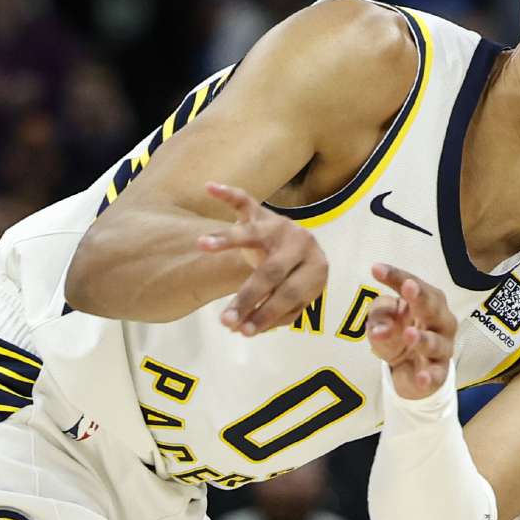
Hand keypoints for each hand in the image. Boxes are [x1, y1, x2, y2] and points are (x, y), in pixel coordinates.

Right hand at [197, 182, 328, 335]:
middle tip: (224, 321)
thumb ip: (275, 314)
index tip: (242, 332)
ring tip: (202, 244)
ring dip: (227, 239)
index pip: (290, 294)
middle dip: (247, 298)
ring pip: (254, 233)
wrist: (298, 248)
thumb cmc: (293, 280)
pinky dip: (227, 194)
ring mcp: (281, 225)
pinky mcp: (262, 212)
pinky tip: (210, 187)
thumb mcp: (294, 298)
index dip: (266, 315)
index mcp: (316, 268)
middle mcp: (302, 243)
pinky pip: (244, 200)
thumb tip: (242, 329)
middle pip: (272, 272)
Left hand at [367, 264, 456, 398]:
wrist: (413, 369)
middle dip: (421, 297)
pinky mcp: (439, 372)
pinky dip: (429, 377)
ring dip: (423, 338)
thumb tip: (381, 331)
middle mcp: (440, 320)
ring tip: (408, 335)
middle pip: (432, 307)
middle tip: (408, 286)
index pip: (412, 284)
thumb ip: (380, 317)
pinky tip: (421, 378)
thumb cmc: (400, 332)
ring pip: (436, 342)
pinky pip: (436, 374)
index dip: (396, 276)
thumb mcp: (384, 319)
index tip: (376, 269)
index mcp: (427, 300)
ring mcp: (442, 347)